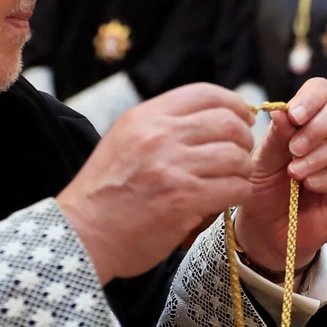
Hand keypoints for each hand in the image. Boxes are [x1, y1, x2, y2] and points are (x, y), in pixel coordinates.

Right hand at [56, 83, 254, 280]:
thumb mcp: (125, 141)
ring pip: (237, 156)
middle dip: (244, 138)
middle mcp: (160, 135)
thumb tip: (208, 118)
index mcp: (146, 116)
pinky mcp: (185, 198)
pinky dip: (240, 193)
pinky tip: (231, 199)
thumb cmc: (105, 192)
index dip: (233, 104)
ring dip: (243, 169)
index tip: (242, 118)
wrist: (82, 233)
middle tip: (241, 154)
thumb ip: (161, 126)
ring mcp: (173, 166)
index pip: (205, 93)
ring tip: (235, 179)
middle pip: (228, 122)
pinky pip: (235, 188)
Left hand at [232, 77, 326, 273]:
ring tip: (295, 173)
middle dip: (320, 125)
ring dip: (319, 156)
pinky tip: (310, 185)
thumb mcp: (261, 161)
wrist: (266, 231)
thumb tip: (283, 111)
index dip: (312, 98)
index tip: (294, 116)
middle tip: (295, 148)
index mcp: (308, 120)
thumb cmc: (263, 190)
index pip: (322, 91)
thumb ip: (276, 137)